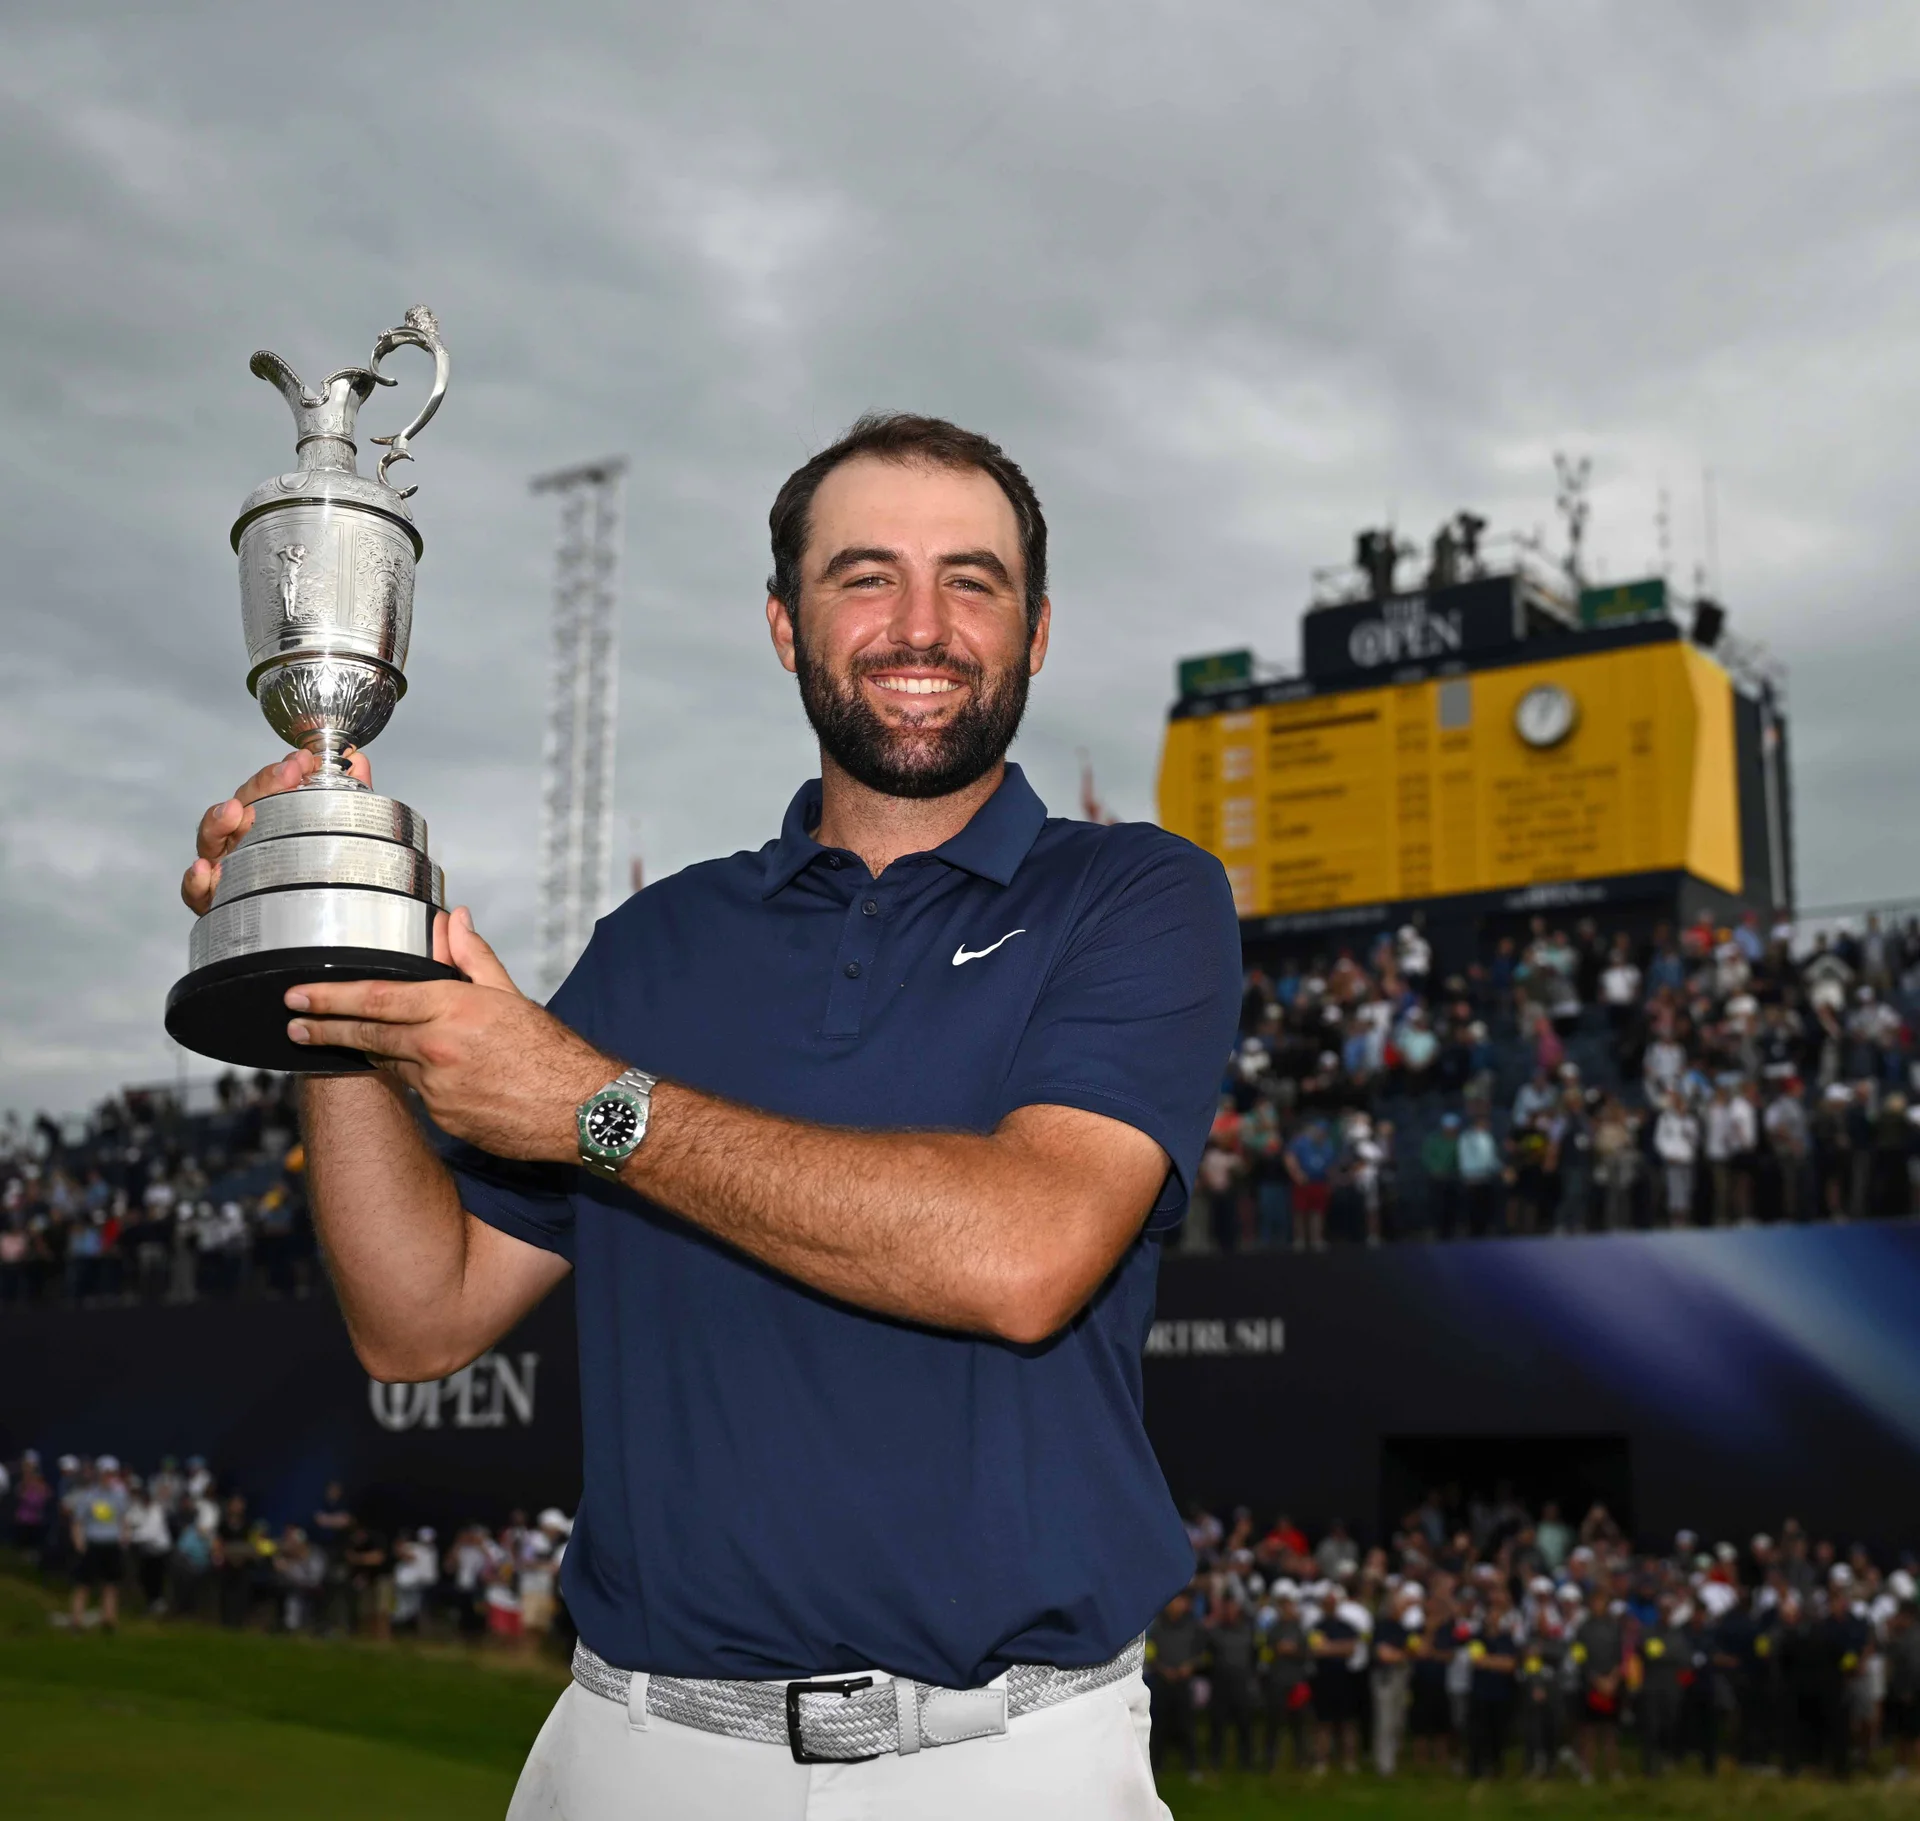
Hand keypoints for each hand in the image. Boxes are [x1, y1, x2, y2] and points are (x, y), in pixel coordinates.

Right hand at [182, 748, 370, 914]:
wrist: (308, 929)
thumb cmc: (314, 875)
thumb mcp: (338, 832)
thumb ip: (348, 795)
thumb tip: (359, 759)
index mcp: (267, 821)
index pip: (268, 788)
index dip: (283, 771)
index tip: (304, 760)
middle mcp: (243, 840)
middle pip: (242, 804)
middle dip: (263, 784)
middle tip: (287, 773)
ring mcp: (224, 868)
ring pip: (211, 839)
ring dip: (219, 821)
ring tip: (233, 812)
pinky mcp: (212, 901)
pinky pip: (196, 890)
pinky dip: (196, 879)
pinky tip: (205, 870)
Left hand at [283, 907, 613, 1161]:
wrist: (580, 1110)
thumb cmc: (551, 1049)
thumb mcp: (511, 995)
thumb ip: (471, 958)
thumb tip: (450, 919)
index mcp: (453, 1009)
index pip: (376, 998)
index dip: (331, 997)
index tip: (297, 995)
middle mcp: (437, 1049)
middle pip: (366, 1036)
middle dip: (325, 1028)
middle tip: (293, 1024)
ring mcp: (436, 1089)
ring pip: (393, 1065)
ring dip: (377, 1053)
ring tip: (357, 1043)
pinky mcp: (444, 1119)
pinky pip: (419, 1095)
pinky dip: (420, 1081)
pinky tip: (440, 1076)